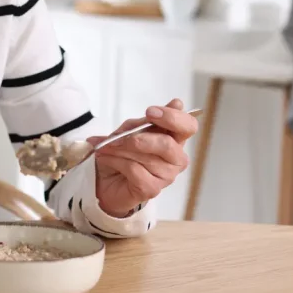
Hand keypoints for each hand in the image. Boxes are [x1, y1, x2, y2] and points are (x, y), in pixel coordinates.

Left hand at [88, 99, 197, 217]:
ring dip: (121, 149)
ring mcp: (166, 176)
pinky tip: (108, 159)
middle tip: (121, 136)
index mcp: (174, 139)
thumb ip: (148, 121)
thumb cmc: (121, 153)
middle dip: (142, 138)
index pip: (188, 126)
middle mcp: (175, 158)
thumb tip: (177, 103)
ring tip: (106, 147)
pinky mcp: (152, 189)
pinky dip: (117, 161)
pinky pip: (135, 170)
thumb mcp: (129, 130)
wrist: (103, 179)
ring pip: (146, 157)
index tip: (150, 112)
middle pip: (169, 144)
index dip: (173, 117)